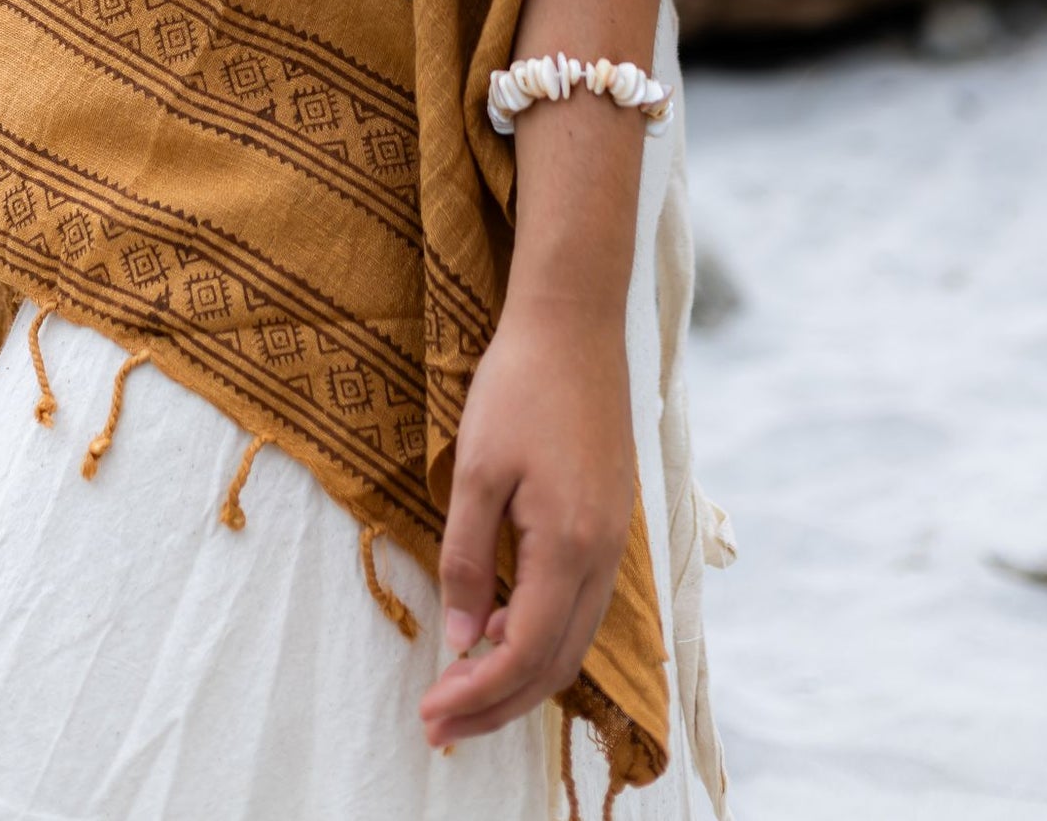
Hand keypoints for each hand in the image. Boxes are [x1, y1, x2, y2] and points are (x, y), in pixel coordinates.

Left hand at [418, 290, 633, 748]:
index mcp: (569, 545)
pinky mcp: (612, 520)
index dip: (479, 694)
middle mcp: (604, 553)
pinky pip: (584, 604)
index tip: (431, 715)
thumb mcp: (476, 470)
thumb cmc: (519, 385)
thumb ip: (468, 558)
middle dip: (499, 704)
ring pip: (575, 638)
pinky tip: (502, 622)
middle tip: (441, 724)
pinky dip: (544, 633)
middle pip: (558, 664)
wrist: (574, 321)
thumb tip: (462, 638)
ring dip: (522, 674)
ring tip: (464, 685)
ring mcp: (615, 538)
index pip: (527, 653)